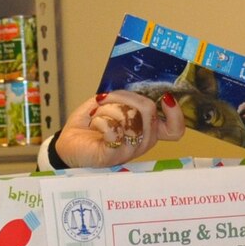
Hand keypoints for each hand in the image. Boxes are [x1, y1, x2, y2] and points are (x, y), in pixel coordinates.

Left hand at [53, 89, 183, 168]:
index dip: (175, 113)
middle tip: (106, 99)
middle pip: (149, 111)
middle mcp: (142, 142)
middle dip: (124, 96)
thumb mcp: (109, 104)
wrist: (68, 144)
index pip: (175, 129)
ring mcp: (128, 151)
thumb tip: (134, 90)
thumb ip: (125, 97)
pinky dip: (102, 120)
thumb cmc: (90, 125)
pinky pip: (115, 131)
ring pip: (130, 118)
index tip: (165, 97)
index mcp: (147, 131)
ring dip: (108, 108)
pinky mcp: (112, 156)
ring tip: (97, 115)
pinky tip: (95, 124)